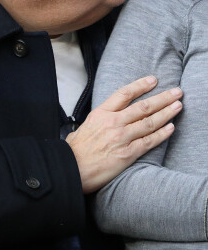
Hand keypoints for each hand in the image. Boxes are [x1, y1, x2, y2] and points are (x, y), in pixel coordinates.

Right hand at [66, 76, 182, 193]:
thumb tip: (101, 120)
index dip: (141, 85)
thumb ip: (96, 121)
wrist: (71, 168)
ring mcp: (122, 137)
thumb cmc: (75, 150)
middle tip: (176, 92)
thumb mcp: (82, 128)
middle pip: (143, 106)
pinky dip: (162, 134)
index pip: (125, 94)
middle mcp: (113, 122)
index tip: (153, 80)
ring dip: (167, 113)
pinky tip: (170, 128)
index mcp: (101, 113)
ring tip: (178, 106)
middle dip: (162, 98)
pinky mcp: (127, 154)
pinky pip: (149, 141)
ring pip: (149, 122)